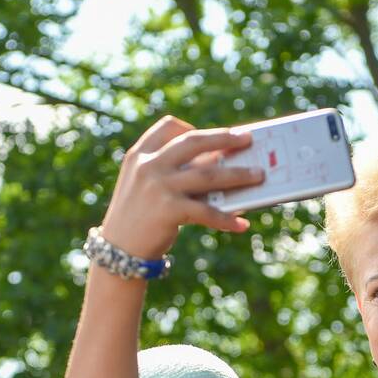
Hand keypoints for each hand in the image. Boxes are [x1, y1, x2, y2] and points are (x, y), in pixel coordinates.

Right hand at [100, 116, 263, 258]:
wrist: (119, 249)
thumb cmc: (139, 216)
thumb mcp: (146, 186)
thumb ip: (171, 172)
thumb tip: (219, 167)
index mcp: (141, 154)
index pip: (168, 127)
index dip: (192, 127)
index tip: (213, 134)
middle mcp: (149, 165)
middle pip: (194, 142)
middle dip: (224, 138)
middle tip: (247, 139)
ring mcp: (158, 186)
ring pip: (208, 175)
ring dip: (238, 175)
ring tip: (259, 176)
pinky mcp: (169, 210)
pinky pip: (207, 212)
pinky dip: (227, 219)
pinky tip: (242, 224)